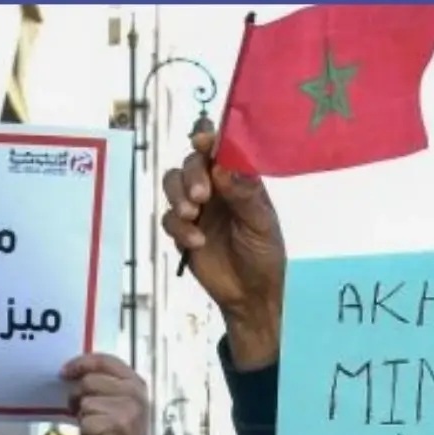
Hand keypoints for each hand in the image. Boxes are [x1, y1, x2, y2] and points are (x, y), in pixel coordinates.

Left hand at [62, 353, 155, 434]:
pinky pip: (86, 423)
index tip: (64, 373)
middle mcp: (133, 393)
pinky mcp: (117, 428)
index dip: (80, 363)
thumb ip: (103, 383)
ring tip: (95, 427)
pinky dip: (86, 433)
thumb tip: (70, 374)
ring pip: (85, 404)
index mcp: (134, 381)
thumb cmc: (122, 430)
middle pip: (88, 382)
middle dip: (77, 397)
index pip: (104, 360)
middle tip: (81, 411)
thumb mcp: (121, 401)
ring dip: (83, 418)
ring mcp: (127, 410)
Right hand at [161, 130, 285, 368]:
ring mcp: (197, 208)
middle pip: (191, 163)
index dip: (207, 138)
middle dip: (192, 175)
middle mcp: (215, 187)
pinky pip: (169, 219)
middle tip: (201, 197)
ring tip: (193, 215)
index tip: (201, 141)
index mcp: (238, 179)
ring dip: (178, 196)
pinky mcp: (182, 231)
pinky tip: (196, 242)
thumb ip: (243, 195)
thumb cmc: (264, 254)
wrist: (250, 295)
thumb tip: (222, 167)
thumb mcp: (261, 224)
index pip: (219, 148)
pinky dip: (179, 228)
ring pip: (173, 185)